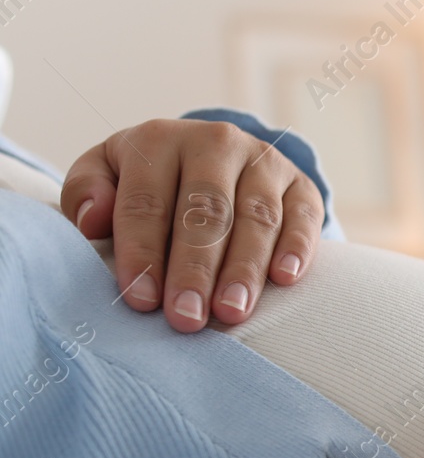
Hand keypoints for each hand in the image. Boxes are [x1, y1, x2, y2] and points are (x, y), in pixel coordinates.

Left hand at [60, 118, 323, 331]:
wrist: (215, 158)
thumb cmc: (152, 181)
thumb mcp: (109, 173)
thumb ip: (86, 192)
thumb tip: (90, 221)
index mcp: (159, 139)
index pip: (147, 201)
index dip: (142, 251)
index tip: (141, 300)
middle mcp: (216, 142)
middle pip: (205, 211)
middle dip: (194, 269)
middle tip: (187, 318)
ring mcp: (264, 162)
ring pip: (256, 217)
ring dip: (244, 268)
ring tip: (231, 312)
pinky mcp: (302, 185)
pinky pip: (303, 217)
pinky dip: (297, 247)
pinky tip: (285, 278)